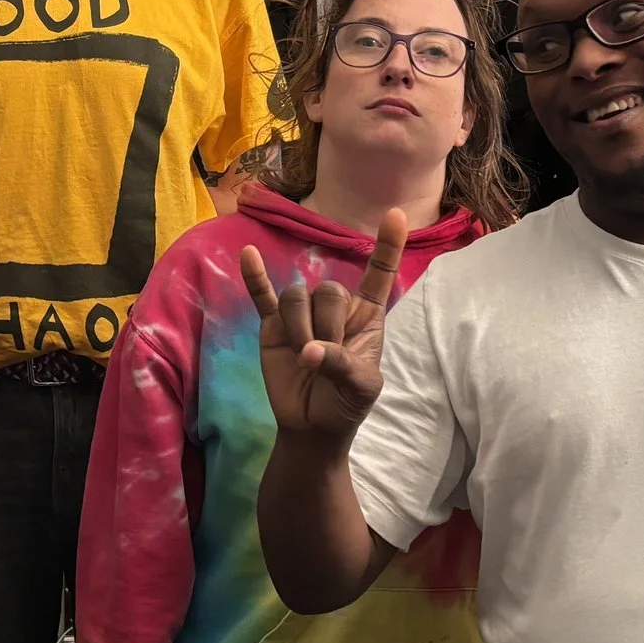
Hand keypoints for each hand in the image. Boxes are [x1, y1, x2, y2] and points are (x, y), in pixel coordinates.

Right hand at [239, 209, 408, 440]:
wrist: (312, 427)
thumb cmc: (346, 404)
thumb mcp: (360, 388)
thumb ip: (342, 364)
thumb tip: (307, 352)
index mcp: (366, 317)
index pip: (379, 275)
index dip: (388, 247)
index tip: (395, 215)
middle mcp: (335, 309)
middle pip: (328, 290)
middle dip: (324, 325)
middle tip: (321, 357)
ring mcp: (301, 315)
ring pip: (296, 296)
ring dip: (298, 326)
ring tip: (301, 357)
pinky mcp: (273, 326)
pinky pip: (262, 296)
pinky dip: (254, 277)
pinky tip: (248, 255)